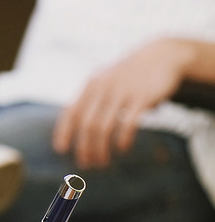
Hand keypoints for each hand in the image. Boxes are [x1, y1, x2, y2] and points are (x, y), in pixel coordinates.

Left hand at [52, 38, 192, 167]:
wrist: (161, 56)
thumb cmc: (129, 76)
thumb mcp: (106, 80)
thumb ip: (93, 100)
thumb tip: (78, 128)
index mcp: (91, 85)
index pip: (71, 111)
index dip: (63, 132)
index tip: (61, 150)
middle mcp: (103, 88)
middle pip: (86, 124)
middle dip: (84, 148)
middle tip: (86, 165)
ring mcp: (121, 92)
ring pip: (103, 127)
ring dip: (100, 149)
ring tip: (102, 163)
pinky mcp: (141, 98)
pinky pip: (128, 123)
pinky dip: (123, 139)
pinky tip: (123, 149)